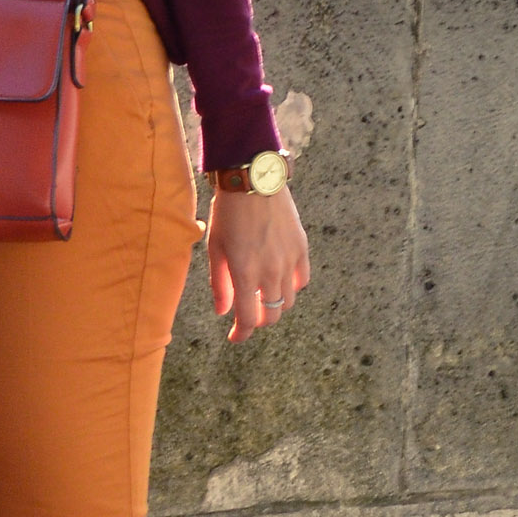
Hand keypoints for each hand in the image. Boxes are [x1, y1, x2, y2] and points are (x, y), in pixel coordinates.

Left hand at [206, 185, 309, 342]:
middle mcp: (270, 271)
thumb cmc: (228, 212)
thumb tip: (223, 311)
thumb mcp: (215, 248)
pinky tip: (280, 280)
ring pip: (288, 301)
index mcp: (244, 272)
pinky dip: (291, 287)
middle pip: (271, 314)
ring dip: (274, 305)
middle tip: (247, 314)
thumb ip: (219, 283)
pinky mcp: (301, 248)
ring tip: (262, 296)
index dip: (241, 334)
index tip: (235, 337)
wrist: (253, 179)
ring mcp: (289, 260)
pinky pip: (302, 280)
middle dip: (258, 321)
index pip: (249, 319)